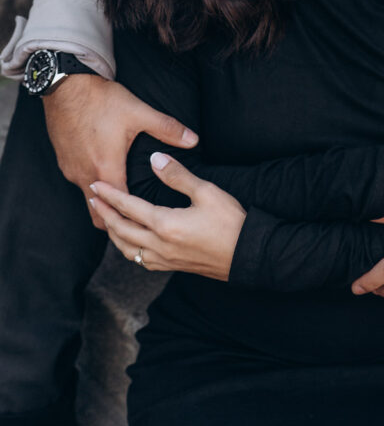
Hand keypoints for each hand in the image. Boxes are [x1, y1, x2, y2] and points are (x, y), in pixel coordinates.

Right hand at [43, 75, 197, 228]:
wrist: (66, 85)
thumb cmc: (101, 100)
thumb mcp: (139, 112)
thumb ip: (167, 129)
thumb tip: (193, 140)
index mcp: (106, 168)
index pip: (118, 210)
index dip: (133, 219)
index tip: (147, 224)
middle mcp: (84, 175)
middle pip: (98, 213)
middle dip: (115, 218)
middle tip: (135, 218)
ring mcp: (71, 169)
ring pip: (86, 198)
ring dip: (102, 202)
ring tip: (122, 200)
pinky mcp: (63, 160)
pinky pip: (77, 182)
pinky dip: (90, 186)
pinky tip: (104, 174)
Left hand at [89, 153, 245, 279]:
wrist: (248, 255)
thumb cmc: (231, 222)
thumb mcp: (207, 192)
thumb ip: (178, 175)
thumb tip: (156, 159)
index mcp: (166, 225)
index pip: (129, 208)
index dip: (110, 195)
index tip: (96, 185)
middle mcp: (159, 245)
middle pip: (121, 230)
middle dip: (104, 213)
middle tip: (92, 199)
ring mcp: (164, 259)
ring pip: (127, 249)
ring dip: (113, 232)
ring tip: (105, 219)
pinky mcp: (171, 266)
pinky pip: (139, 259)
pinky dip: (127, 248)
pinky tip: (129, 242)